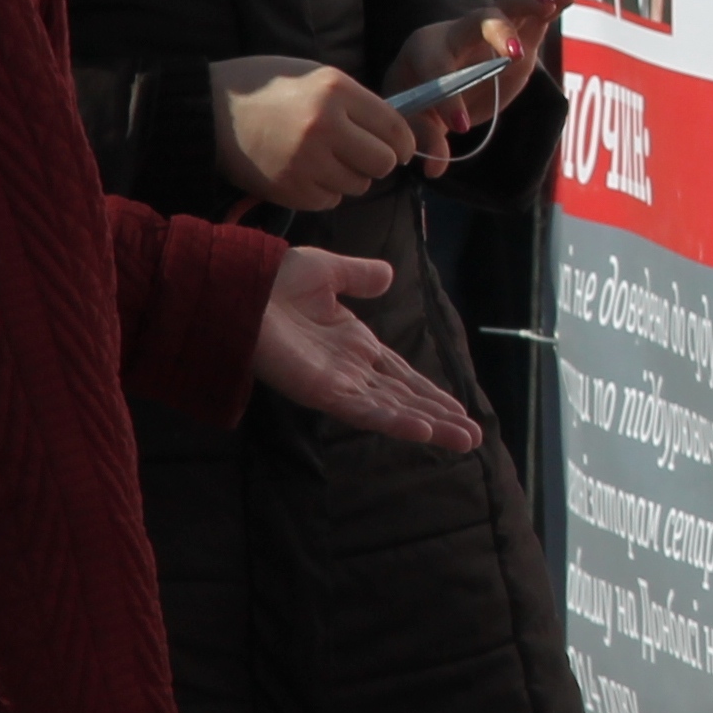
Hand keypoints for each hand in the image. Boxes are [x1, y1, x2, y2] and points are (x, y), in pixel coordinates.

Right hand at [211, 55, 415, 209]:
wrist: (206, 109)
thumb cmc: (264, 88)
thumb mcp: (313, 77)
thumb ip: (354, 102)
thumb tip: (393, 132)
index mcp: (335, 91)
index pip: (394, 128)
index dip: (404, 143)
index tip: (400, 148)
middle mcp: (325, 126)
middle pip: (383, 163)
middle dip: (377, 161)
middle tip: (360, 154)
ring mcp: (306, 161)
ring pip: (358, 185)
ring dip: (349, 176)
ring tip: (324, 159)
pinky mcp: (288, 189)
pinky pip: (329, 200)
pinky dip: (324, 191)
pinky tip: (305, 172)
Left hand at [253, 248, 480, 451]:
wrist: (238, 288)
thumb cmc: (273, 280)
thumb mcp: (328, 270)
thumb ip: (359, 276)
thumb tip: (390, 276)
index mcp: (353, 345)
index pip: (401, 375)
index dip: (431, 392)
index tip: (459, 409)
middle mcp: (349, 370)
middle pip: (404, 399)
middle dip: (439, 417)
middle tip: (473, 438)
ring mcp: (336, 383)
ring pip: (392, 411)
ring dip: (429, 427)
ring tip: (464, 442)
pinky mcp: (321, 391)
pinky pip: (364, 410)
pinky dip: (394, 421)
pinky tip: (422, 431)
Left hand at [385, 0, 563, 173]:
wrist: (433, 77)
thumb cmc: (418, 100)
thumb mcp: (414, 122)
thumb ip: (426, 139)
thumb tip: (437, 167)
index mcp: (424, 52)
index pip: (436, 69)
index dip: (447, 99)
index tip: (460, 126)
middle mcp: (457, 34)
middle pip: (476, 22)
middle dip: (496, 34)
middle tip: (514, 55)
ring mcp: (489, 33)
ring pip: (506, 8)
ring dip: (526, 6)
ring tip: (547, 6)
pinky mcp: (517, 38)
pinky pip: (532, 16)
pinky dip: (551, 4)